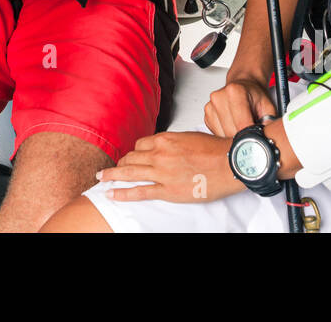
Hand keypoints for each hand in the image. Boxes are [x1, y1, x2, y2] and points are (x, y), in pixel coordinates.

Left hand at [98, 132, 242, 203]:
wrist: (229, 163)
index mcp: (165, 139)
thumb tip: (168, 147)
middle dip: (120, 163)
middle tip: (112, 169)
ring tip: (101, 178)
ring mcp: (161, 172)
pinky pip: (139, 191)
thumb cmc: (215, 150)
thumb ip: (174, 142)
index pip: (140, 145)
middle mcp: (159, 153)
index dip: (133, 152)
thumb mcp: (190, 137)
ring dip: (112, 175)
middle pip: (131, 157)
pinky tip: (111, 193)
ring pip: (129, 172)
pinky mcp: (167, 189)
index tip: (131, 158)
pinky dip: (122, 193)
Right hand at [204, 77, 277, 137]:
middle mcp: (220, 97)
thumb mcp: (268, 107)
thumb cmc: (254, 94)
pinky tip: (233, 124)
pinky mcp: (207, 114)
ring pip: (222, 135)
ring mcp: (211, 106)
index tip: (258, 142)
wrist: (244, 84)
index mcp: (235, 92)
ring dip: (233, 136)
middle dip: (243, 138)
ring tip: (242, 125)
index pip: (242, 125)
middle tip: (252, 131)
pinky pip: (216, 133)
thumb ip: (268, 124)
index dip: (251, 138)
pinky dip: (226, 134)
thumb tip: (266, 141)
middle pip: (231, 132)